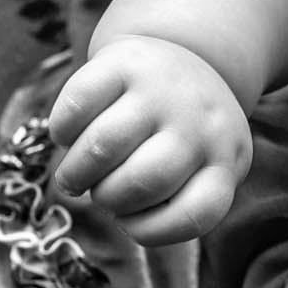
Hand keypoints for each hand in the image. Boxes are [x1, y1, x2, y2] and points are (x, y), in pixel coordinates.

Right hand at [46, 35, 252, 245]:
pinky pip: (78, 105)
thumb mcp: (200, 168)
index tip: (130, 223)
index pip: (195, 215)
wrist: (190, 56)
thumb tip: (122, 218)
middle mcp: (200, 124)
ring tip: (73, 177)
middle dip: (106, 199)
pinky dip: (62, 131)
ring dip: (76, 173)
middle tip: (98, 194)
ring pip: (104, 147)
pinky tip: (68, 137)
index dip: (150, 232)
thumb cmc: (184, 135)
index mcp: (225, 161)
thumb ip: (174, 200)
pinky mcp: (125, 62)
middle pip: (140, 182)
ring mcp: (163, 91)